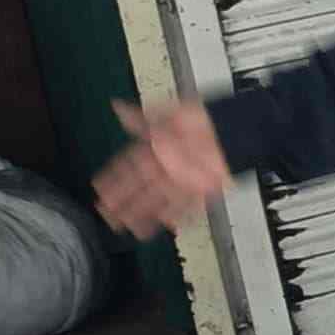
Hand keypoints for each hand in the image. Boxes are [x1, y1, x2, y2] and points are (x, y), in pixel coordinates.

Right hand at [95, 95, 230, 236]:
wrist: (234, 131)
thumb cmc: (205, 119)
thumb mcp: (170, 115)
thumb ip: (143, 118)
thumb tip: (118, 108)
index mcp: (157, 149)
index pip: (129, 166)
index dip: (114, 177)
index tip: (99, 187)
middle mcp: (167, 167)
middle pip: (139, 188)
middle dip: (121, 201)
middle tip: (105, 213)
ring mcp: (183, 180)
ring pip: (157, 201)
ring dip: (142, 215)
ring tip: (127, 227)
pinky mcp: (202, 190)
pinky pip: (186, 207)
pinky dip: (177, 217)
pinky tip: (165, 226)